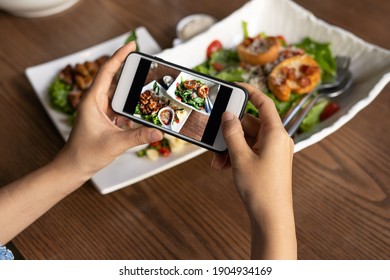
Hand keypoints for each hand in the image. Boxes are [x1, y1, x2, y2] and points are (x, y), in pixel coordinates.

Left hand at [55, 42, 162, 178]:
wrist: (73, 167)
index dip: (119, 56)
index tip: (131, 45)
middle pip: (113, 79)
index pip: (107, 71)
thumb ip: (138, 136)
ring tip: (146, 85)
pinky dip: (129, 105)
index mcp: (92, 101)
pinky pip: (119, 106)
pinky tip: (140, 109)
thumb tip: (158, 132)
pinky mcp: (104, 119)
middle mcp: (95, 102)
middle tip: (144, 63)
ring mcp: (99, 110)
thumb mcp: (115, 143)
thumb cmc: (85, 154)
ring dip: (130, 90)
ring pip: (117, 94)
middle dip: (129, 70)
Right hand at [212, 83, 295, 258]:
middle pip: (251, 124)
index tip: (236, 86)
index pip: (264, 104)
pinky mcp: (269, 161)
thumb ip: (232, 134)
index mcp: (276, 134)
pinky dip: (238, 155)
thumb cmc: (260, 188)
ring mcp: (274, 151)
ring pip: (248, 139)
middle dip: (231, 133)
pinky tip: (225, 166)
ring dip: (231, 147)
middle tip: (215, 141)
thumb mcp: (240, 157)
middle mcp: (277, 140)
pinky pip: (251, 150)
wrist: (271, 217)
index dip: (251, 92)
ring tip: (218, 162)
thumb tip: (228, 116)